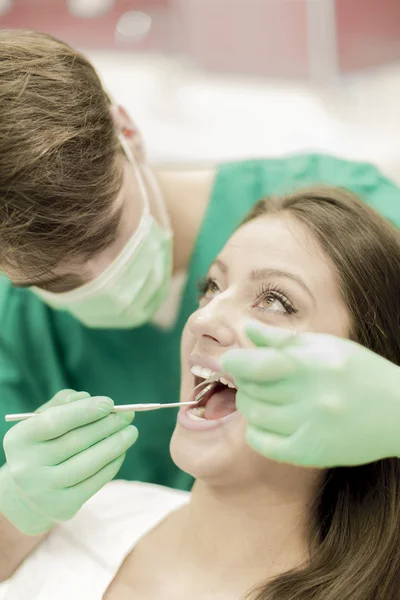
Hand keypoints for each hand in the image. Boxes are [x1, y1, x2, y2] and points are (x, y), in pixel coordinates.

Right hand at [0, 390, 136, 534]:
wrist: (26, 493)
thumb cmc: (40, 446)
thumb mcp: (41, 422)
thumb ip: (63, 404)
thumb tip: (89, 399)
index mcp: (19, 439)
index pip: (55, 422)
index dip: (85, 411)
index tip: (110, 404)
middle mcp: (26, 467)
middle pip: (76, 442)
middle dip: (108, 426)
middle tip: (129, 415)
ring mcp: (44, 490)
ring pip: (90, 463)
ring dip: (116, 445)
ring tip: (131, 432)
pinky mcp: (62, 507)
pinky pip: (95, 482)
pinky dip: (112, 464)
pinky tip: (121, 451)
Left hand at [222, 322, 399, 467]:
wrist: (399, 413)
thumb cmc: (360, 372)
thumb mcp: (325, 346)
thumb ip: (283, 340)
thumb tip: (247, 329)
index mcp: (312, 365)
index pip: (255, 365)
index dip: (235, 362)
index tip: (231, 361)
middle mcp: (310, 398)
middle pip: (250, 390)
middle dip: (244, 381)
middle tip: (253, 378)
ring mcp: (309, 427)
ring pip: (253, 415)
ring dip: (249, 404)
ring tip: (262, 397)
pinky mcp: (309, 452)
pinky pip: (262, 443)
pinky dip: (255, 430)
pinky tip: (266, 421)